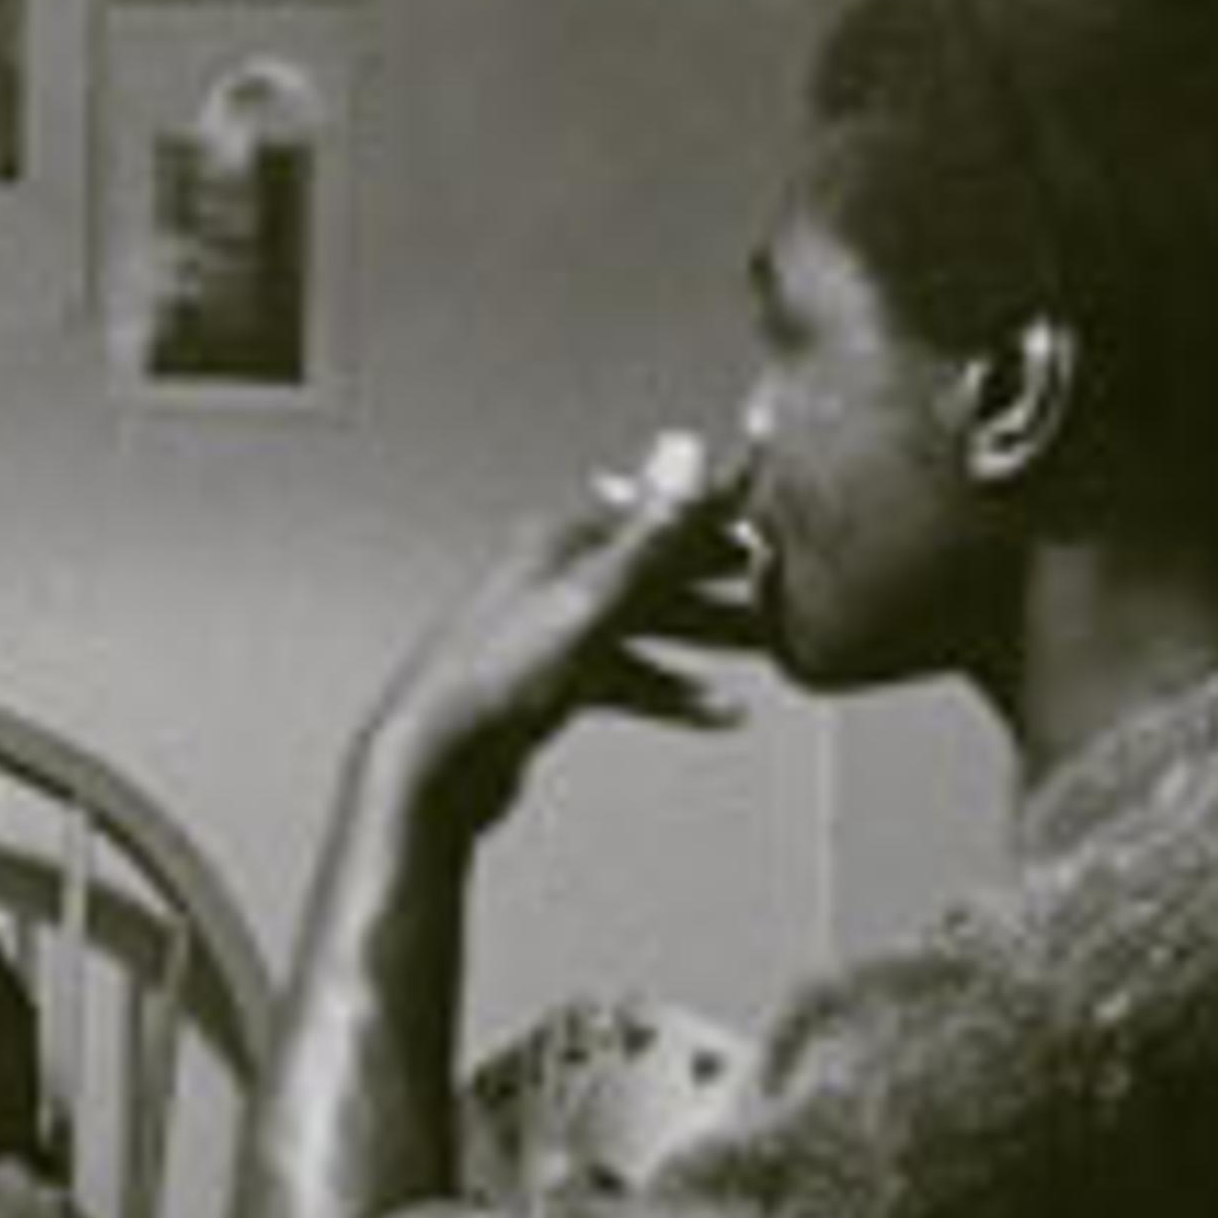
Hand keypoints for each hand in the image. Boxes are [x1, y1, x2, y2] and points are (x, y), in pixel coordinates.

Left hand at [370, 437, 758, 833]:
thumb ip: (649, 532)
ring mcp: (549, 632)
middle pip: (654, 567)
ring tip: (764, 648)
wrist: (437, 765)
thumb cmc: (496, 679)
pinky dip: (670, 689)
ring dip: (704, 635)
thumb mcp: (590, 599)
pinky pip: (625, 675)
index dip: (712, 510)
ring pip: (645, 623)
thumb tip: (685, 452)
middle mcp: (552, 578)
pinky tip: (711, 711)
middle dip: (718, 576)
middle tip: (781, 584)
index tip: (764, 511)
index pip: (653, 510)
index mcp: (560, 545)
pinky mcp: (548, 684)